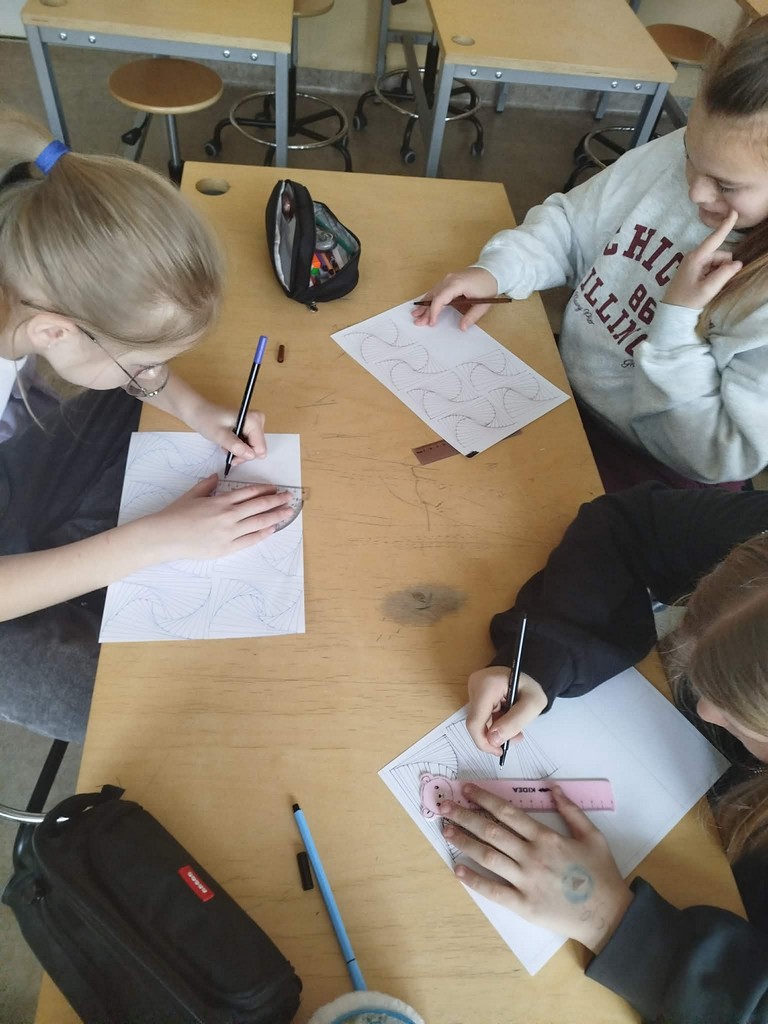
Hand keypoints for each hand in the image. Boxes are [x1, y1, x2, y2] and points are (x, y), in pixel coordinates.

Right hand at [141, 474, 292, 561]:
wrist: (164, 536)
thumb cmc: (175, 515)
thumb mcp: (192, 495)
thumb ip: (207, 486)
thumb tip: (215, 476)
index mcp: (220, 501)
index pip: (249, 493)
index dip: (264, 490)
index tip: (274, 489)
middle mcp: (228, 515)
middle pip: (259, 506)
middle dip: (276, 501)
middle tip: (289, 498)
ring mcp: (229, 532)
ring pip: (258, 522)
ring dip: (275, 516)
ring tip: (287, 512)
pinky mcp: (226, 548)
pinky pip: (250, 540)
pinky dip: (263, 533)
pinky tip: (272, 529)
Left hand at [188, 399, 266, 464]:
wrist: (199, 411)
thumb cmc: (207, 420)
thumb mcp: (220, 435)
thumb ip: (235, 446)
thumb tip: (251, 456)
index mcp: (254, 420)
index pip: (259, 448)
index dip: (245, 455)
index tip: (232, 456)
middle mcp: (258, 420)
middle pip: (257, 448)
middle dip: (242, 454)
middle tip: (227, 452)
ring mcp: (254, 423)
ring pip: (253, 448)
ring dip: (239, 451)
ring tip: (226, 446)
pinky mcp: (250, 426)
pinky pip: (249, 443)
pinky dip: (238, 446)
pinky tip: (228, 442)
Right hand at [411, 267, 499, 329]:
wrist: (492, 271)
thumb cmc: (488, 287)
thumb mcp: (483, 304)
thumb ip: (472, 316)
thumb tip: (462, 327)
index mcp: (457, 284)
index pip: (440, 298)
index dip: (434, 311)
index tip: (432, 322)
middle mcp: (449, 279)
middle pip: (434, 296)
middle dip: (425, 310)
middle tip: (418, 322)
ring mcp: (448, 278)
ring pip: (433, 292)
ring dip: (425, 305)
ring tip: (416, 315)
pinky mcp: (449, 280)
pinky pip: (436, 290)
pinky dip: (430, 299)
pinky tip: (423, 306)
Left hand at [441, 784, 632, 952]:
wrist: (607, 914)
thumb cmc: (600, 873)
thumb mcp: (592, 834)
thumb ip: (570, 810)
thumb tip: (552, 787)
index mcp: (546, 837)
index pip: (507, 812)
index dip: (484, 799)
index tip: (467, 790)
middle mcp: (531, 855)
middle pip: (491, 831)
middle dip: (465, 816)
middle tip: (445, 806)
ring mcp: (525, 881)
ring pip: (488, 856)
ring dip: (464, 841)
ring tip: (447, 831)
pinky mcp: (523, 905)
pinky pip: (493, 891)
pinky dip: (474, 880)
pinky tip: (458, 870)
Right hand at [466, 668, 547, 754]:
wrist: (531, 671)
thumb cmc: (531, 687)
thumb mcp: (533, 705)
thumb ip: (515, 722)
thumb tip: (493, 740)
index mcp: (487, 685)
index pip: (475, 721)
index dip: (483, 741)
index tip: (499, 751)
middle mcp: (475, 685)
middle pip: (476, 722)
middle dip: (494, 736)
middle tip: (514, 738)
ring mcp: (473, 688)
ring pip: (478, 721)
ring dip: (496, 731)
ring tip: (515, 730)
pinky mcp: (475, 693)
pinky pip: (481, 716)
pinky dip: (494, 723)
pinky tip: (508, 721)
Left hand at [663, 209, 741, 309]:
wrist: (672, 312)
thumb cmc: (688, 300)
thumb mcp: (707, 289)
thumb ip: (724, 275)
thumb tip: (738, 263)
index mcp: (696, 257)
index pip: (714, 239)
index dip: (725, 226)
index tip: (733, 211)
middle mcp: (694, 256)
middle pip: (720, 254)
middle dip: (724, 266)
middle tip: (714, 284)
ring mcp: (693, 262)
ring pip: (717, 261)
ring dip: (719, 272)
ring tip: (708, 287)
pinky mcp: (694, 269)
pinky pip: (711, 267)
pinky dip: (714, 274)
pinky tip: (707, 285)